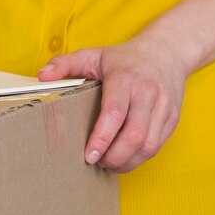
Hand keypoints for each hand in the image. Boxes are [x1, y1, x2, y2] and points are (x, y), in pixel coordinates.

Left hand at [38, 36, 187, 172]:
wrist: (167, 51)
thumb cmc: (126, 58)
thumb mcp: (94, 55)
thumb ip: (65, 64)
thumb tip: (42, 77)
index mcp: (126, 79)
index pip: (115, 113)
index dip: (101, 138)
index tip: (89, 156)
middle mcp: (148, 93)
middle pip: (134, 135)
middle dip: (114, 157)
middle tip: (97, 162)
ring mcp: (164, 106)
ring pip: (148, 145)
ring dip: (127, 161)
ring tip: (110, 163)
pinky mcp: (172, 118)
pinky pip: (157, 145)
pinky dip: (140, 157)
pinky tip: (125, 157)